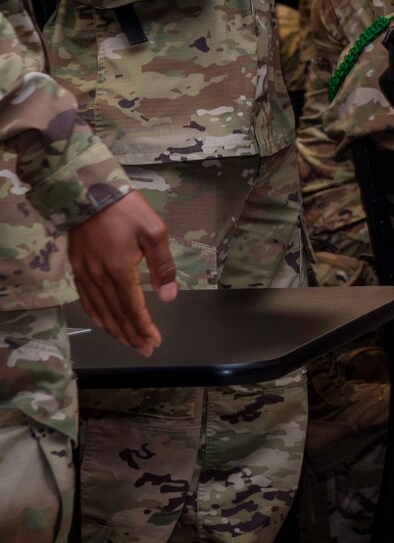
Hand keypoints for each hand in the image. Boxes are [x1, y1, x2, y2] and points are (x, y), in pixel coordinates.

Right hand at [67, 192, 174, 356]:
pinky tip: (103, 322)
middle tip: (144, 349)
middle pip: (116, 314)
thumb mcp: (154, 232)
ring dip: (115, 329)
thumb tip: (168, 296)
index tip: (154, 341)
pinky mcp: (77, 268)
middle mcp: (99, 277)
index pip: (132, 308)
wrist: (88, 193)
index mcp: (120, 270)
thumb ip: (162, 266)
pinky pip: (86, 299)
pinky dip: (96, 315)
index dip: (143, 327)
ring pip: (100, 310)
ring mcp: (85, 274)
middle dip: (131, 335)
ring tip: (128, 342)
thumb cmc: (126, 210)